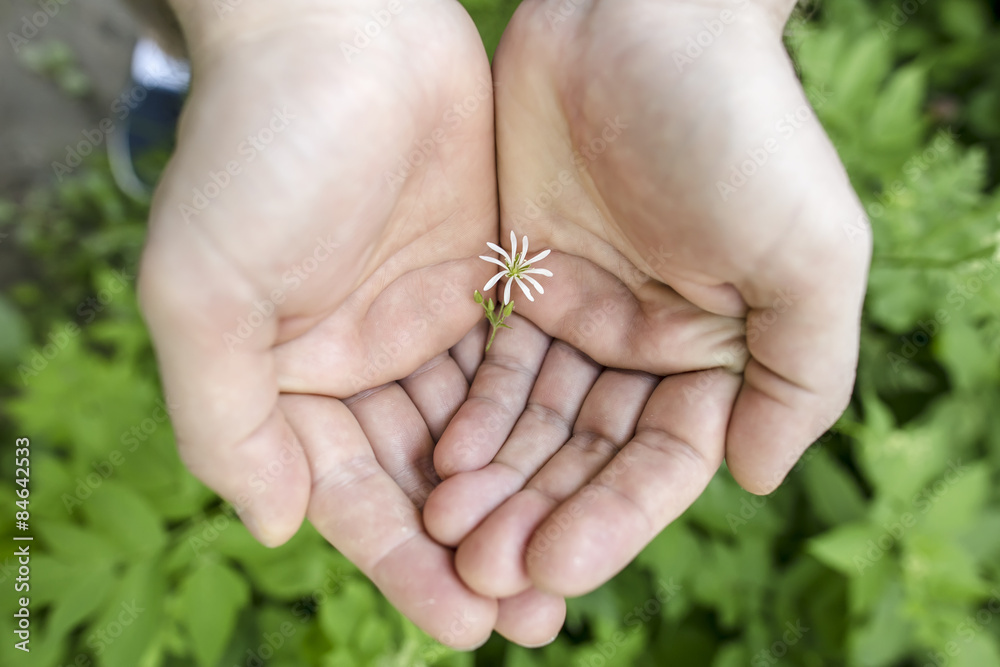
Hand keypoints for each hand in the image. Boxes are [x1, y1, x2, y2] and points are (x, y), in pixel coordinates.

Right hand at [138, 0, 562, 646]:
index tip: (467, 627)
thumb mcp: (204, 293)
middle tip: (536, 619)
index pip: (349, 499)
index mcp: (286, 380)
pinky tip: (586, 471)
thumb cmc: (257, 152)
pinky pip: (518, 368)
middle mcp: (358, 361)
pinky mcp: (484, 278)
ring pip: (478, 435)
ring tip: (571, 569)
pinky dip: (544, 422)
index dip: (404, 567)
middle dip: (474, 550)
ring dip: (520, 499)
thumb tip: (275, 527)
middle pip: (422, 481)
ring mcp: (424, 321)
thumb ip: (226, 418)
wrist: (340, 29)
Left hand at [425, 0, 870, 598]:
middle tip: (486, 576)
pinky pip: (491, 366)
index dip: (611, 522)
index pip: (662, 465)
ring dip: (497, 482)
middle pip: (588, 458)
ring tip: (451, 534)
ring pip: (534, 424)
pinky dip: (469, 416)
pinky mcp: (521, 281)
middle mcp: (648, 345)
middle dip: (540, 516)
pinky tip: (442, 461)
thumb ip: (801, 375)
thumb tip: (754, 479)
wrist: (642, 19)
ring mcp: (581, 315)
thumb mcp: (809, 254)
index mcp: (719, 353)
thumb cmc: (739, 128)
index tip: (553, 567)